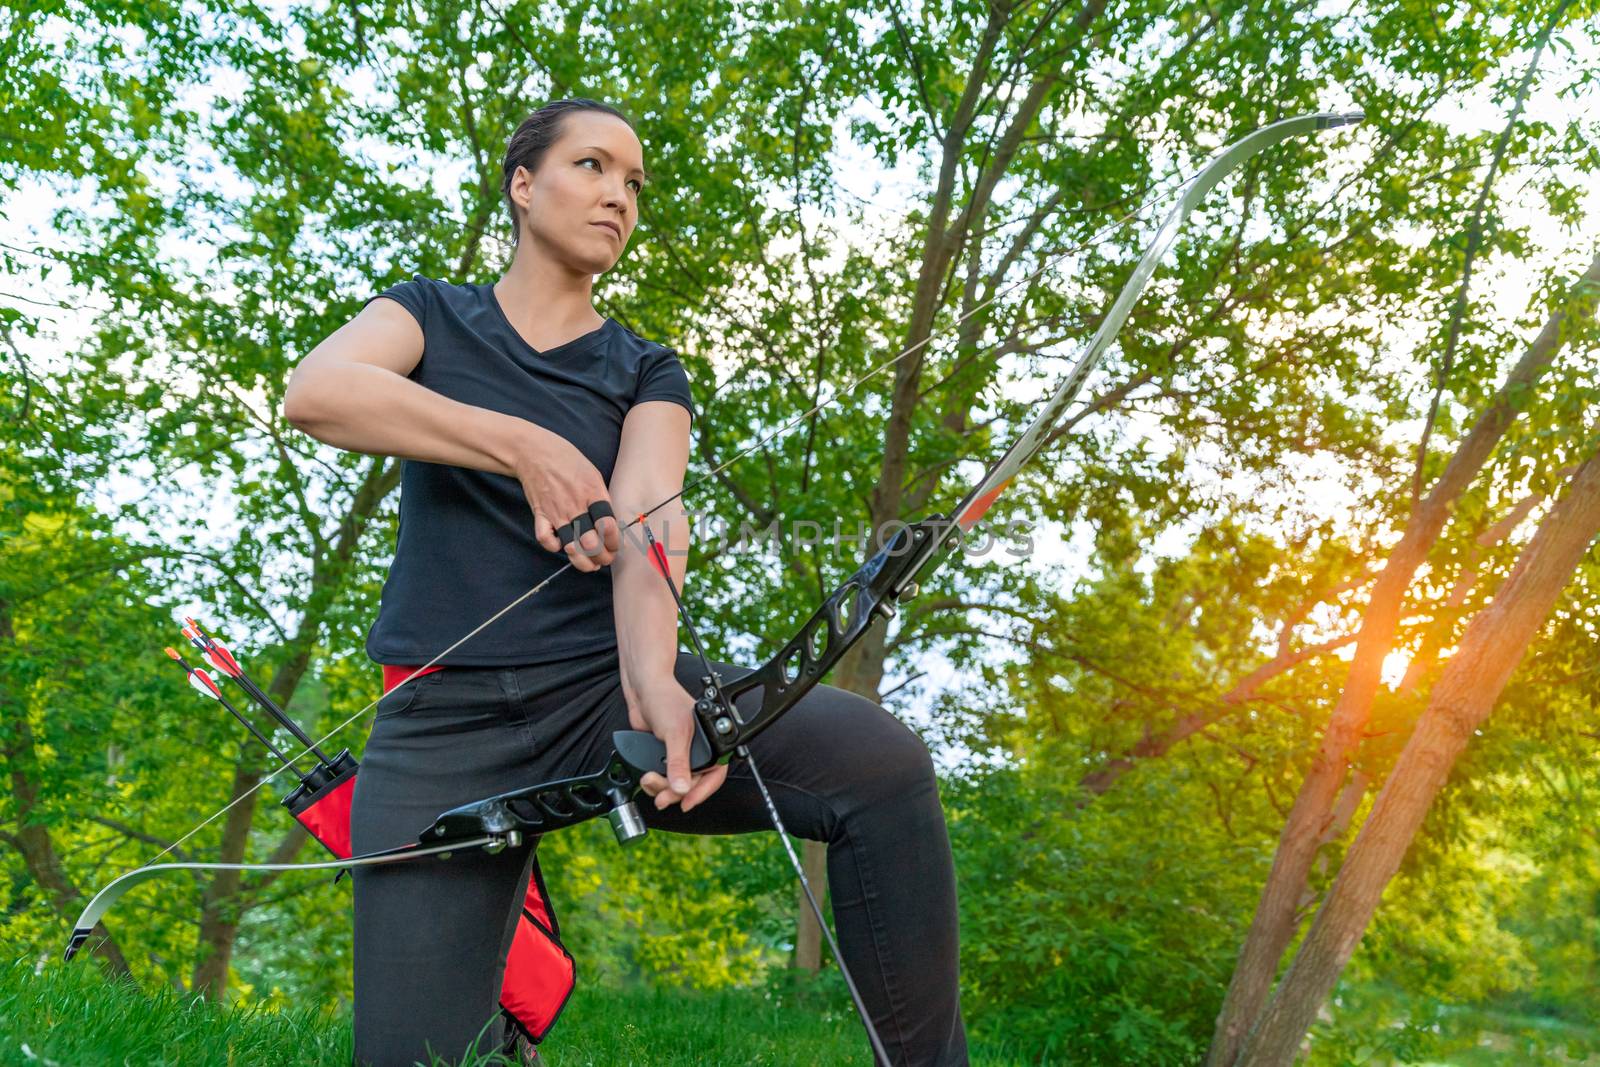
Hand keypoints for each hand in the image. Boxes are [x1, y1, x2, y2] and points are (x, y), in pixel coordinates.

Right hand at [514, 425, 621, 571]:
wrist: (535, 452)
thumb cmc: (567, 460)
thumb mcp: (593, 473)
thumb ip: (602, 497)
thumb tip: (611, 522)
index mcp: (592, 492)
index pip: (608, 525)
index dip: (615, 542)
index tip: (616, 547)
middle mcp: (575, 505)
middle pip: (591, 542)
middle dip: (602, 557)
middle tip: (605, 559)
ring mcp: (556, 511)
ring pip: (570, 547)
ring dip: (582, 561)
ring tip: (590, 565)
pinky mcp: (540, 514)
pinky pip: (545, 539)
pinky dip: (553, 547)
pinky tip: (561, 546)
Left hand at [626, 677, 728, 812]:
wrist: (643, 690)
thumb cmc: (666, 699)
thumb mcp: (675, 733)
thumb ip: (679, 763)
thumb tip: (682, 787)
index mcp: (711, 742)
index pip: (714, 776)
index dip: (702, 792)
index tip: (687, 803)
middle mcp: (697, 750)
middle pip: (692, 784)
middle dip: (675, 792)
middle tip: (662, 797)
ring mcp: (680, 753)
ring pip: (676, 783)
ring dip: (661, 787)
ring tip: (649, 780)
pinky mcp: (664, 755)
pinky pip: (663, 777)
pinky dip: (655, 782)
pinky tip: (647, 777)